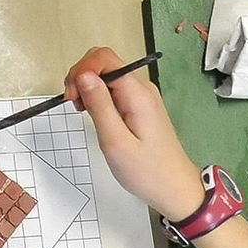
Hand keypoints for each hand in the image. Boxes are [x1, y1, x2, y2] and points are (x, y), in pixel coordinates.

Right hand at [65, 47, 205, 219]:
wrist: (175, 189)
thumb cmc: (147, 171)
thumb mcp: (116, 142)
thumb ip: (99, 106)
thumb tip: (83, 76)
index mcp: (137, 94)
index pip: (104, 58)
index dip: (81, 70)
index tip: (72, 97)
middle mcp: (141, 88)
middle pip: (103, 62)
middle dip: (81, 77)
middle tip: (74, 105)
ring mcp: (141, 96)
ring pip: (106, 75)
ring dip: (87, 87)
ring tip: (82, 112)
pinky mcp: (138, 105)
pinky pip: (112, 89)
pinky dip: (96, 96)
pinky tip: (93, 114)